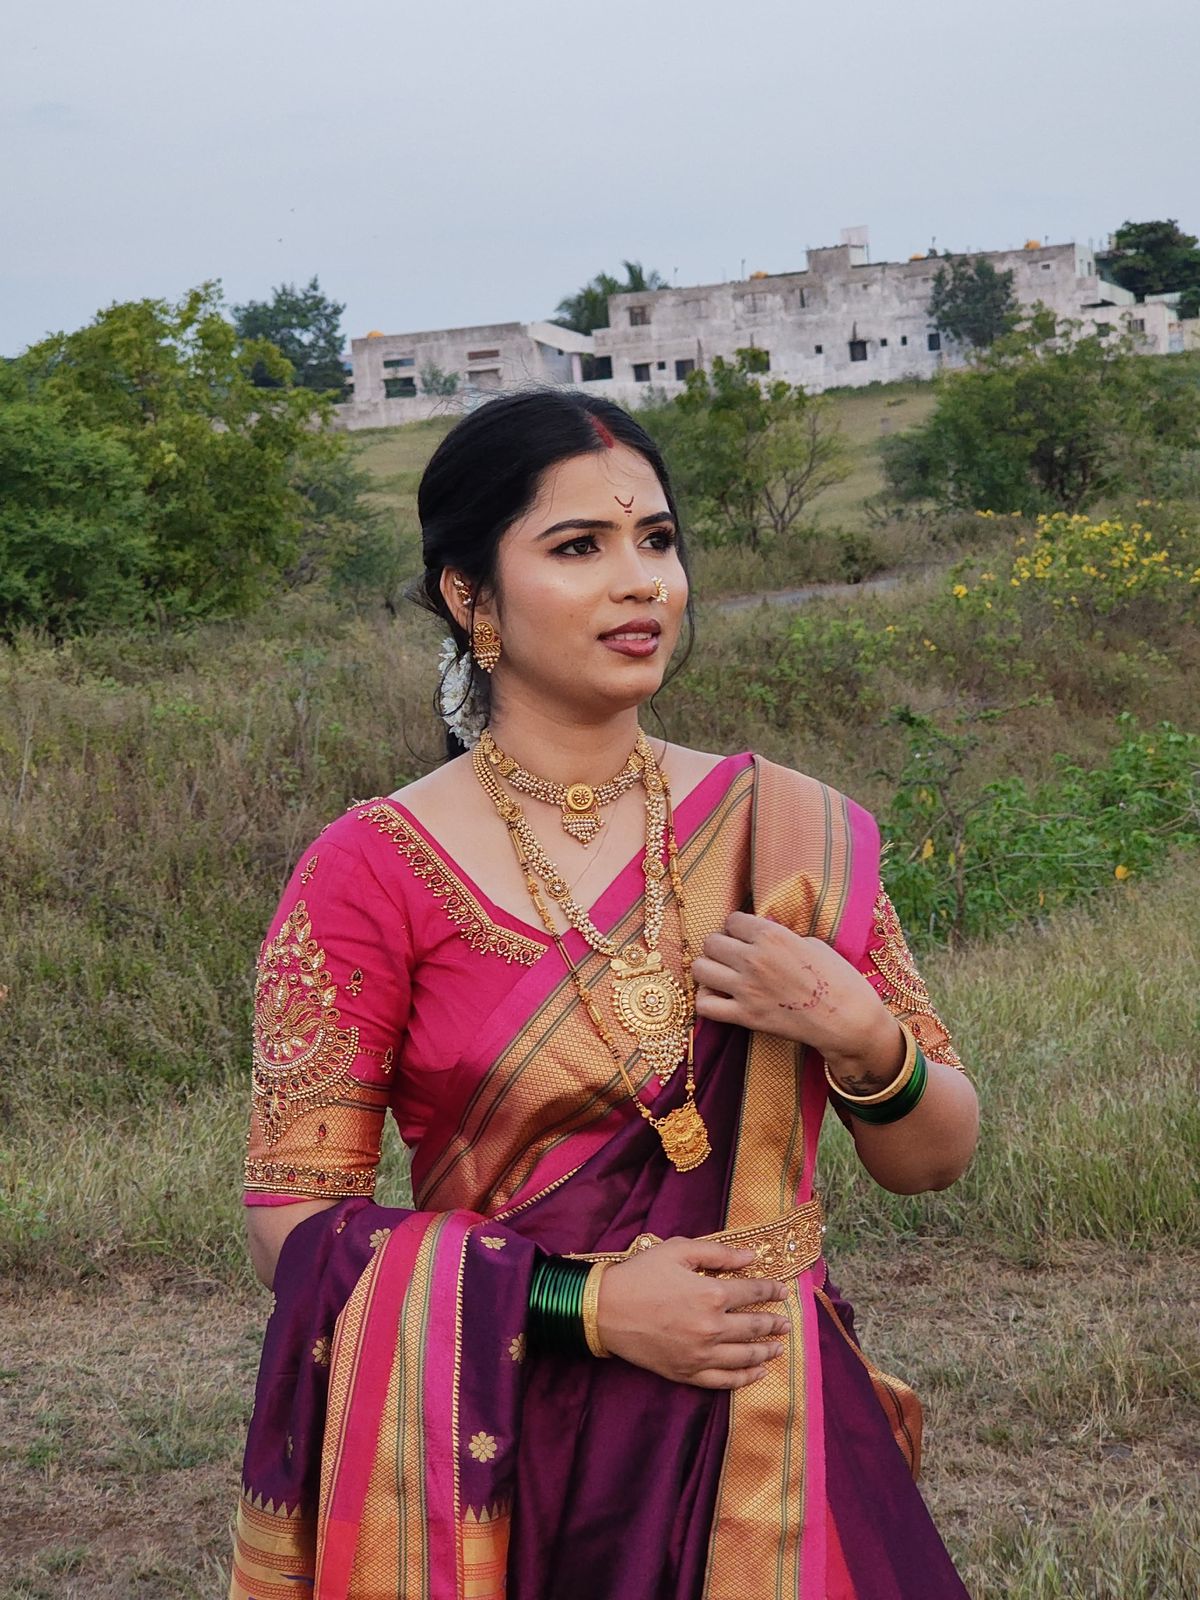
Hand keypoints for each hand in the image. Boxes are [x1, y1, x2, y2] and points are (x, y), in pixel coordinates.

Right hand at [596, 1236, 791, 1388]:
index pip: (753, 1292)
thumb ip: (718, 1253)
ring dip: (766, 1351)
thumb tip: (751, 1257)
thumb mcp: (678, 1250)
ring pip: (745, 1356)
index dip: (772, 1291)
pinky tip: (757, 1374)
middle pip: (754, 1326)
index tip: (783, 1292)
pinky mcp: (687, 1373)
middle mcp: (712, 1327)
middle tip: (786, 1322)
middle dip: (774, 1323)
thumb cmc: (641, 1275)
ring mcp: (701, 1354)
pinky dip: (745, 1379)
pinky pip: (724, 1381)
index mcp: (712, 1293)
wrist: (605, 1310)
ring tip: (778, 1347)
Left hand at [691, 911, 901, 1080]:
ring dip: (708, 970)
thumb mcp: (812, 944)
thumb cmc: (838, 979)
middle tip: (733, 957)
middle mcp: (754, 959)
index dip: (739, 929)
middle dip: (720, 947)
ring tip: (721, 975)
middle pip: (711, 942)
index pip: (732, 920)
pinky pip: (704, 1005)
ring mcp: (747, 989)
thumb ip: (781, 938)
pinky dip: (706, 1000)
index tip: (747, 938)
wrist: (848, 1020)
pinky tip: (720, 997)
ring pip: (700, 969)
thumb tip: (762, 936)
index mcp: (772, 935)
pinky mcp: (746, 1017)